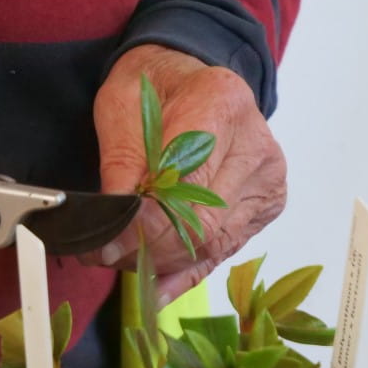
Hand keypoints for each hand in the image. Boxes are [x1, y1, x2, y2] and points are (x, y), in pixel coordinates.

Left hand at [91, 44, 286, 304]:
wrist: (191, 81)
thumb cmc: (155, 89)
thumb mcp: (120, 107)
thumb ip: (120, 160)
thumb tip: (113, 216)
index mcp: (222, 105)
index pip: (184, 182)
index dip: (142, 220)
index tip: (104, 239)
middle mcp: (256, 146)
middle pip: (202, 221)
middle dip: (147, 248)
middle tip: (102, 254)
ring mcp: (266, 181)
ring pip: (212, 243)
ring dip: (161, 261)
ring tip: (120, 259)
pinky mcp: (263, 207)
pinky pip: (222, 252)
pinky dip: (184, 273)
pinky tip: (154, 287)